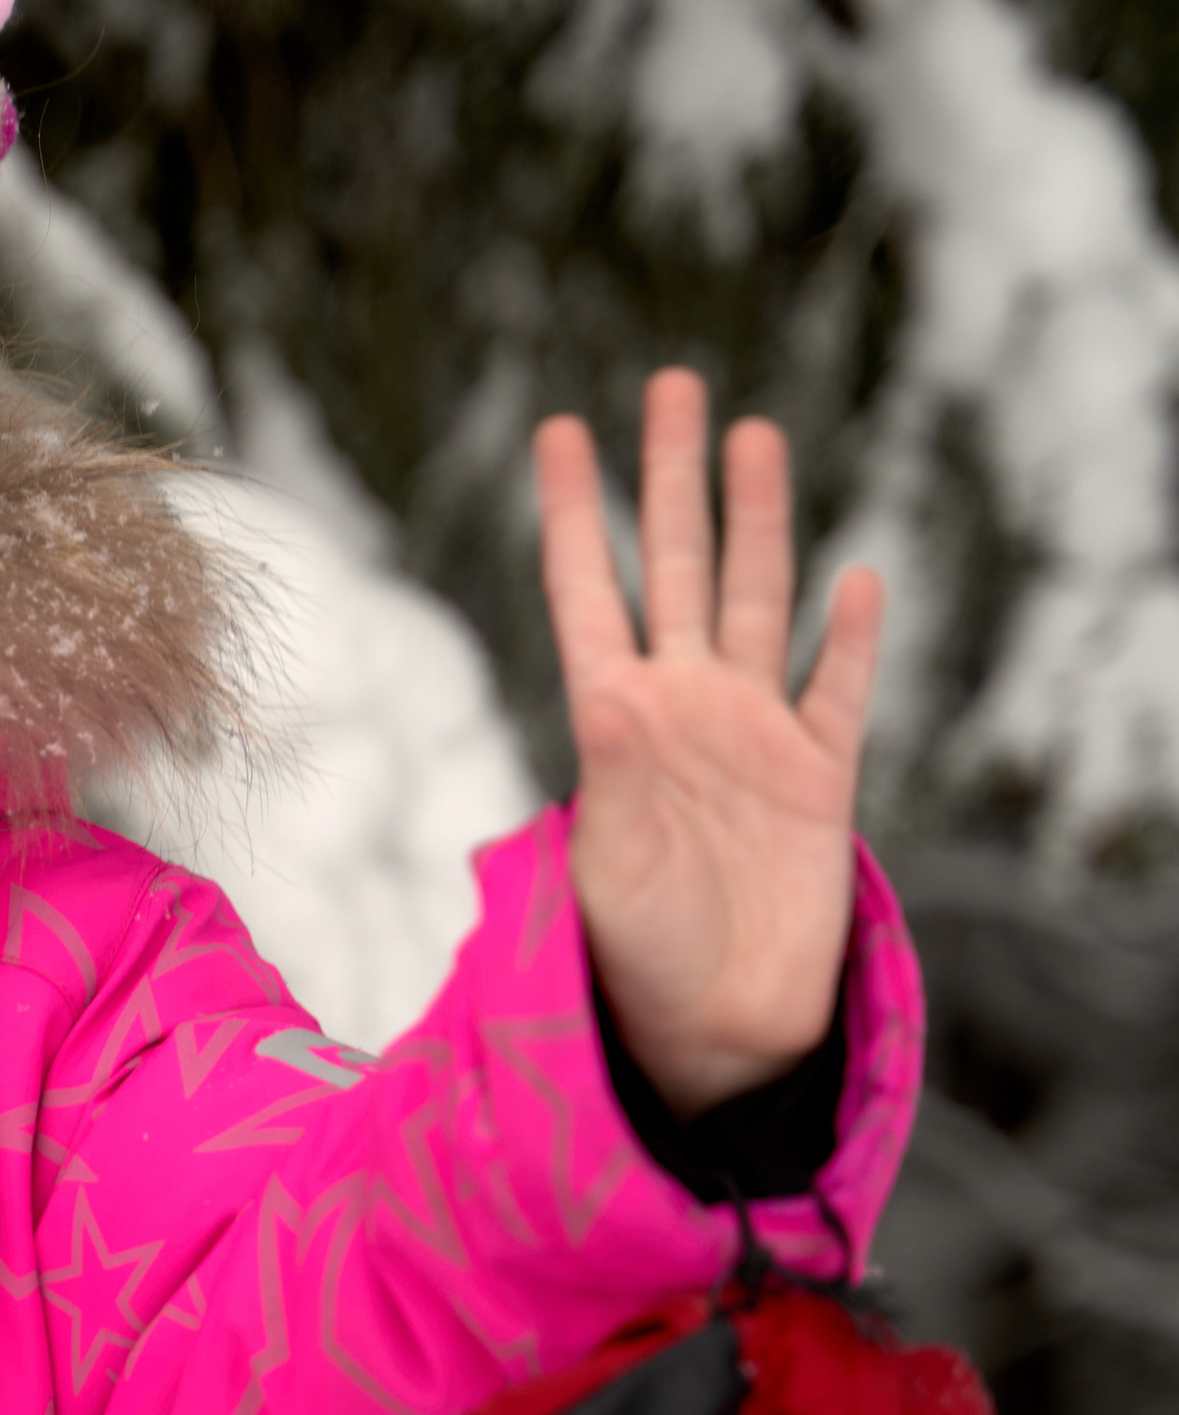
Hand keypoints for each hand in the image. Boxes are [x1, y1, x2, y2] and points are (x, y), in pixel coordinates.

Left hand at [534, 367, 881, 1117]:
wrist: (713, 1030)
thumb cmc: (633, 959)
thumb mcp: (607, 869)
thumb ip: (612, 783)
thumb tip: (611, 703)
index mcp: (613, 720)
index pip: (586, 592)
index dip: (571, 512)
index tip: (556, 431)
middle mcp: (683, 707)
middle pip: (678, 566)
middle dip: (673, 478)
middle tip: (672, 385)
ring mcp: (754, 733)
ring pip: (758, 599)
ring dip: (760, 521)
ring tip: (755, 436)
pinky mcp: (820, 776)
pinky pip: (839, 690)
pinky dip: (849, 637)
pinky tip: (858, 578)